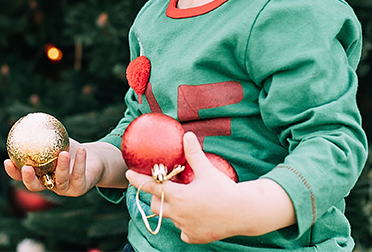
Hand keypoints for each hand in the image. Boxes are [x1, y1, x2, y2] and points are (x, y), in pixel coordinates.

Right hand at [4, 139, 100, 196]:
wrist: (92, 160)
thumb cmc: (69, 148)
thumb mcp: (56, 140)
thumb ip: (43, 134)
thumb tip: (29, 117)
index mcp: (40, 175)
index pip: (22, 176)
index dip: (13, 172)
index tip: (7, 161)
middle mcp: (50, 184)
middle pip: (36, 186)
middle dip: (29, 179)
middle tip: (27, 168)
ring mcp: (65, 189)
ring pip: (60, 180)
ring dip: (61, 167)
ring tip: (62, 154)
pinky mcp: (80, 188)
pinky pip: (78, 174)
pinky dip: (80, 162)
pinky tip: (82, 149)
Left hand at [126, 131, 249, 243]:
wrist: (244, 212)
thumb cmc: (225, 190)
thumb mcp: (207, 170)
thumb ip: (193, 154)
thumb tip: (186, 135)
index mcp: (177, 196)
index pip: (150, 187)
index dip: (138, 180)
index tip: (127, 175)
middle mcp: (178, 214)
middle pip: (156, 205)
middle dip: (156, 196)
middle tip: (164, 188)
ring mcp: (185, 227)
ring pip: (169, 218)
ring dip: (171, 209)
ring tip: (183, 201)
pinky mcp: (195, 237)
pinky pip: (183, 231)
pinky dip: (185, 225)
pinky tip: (194, 218)